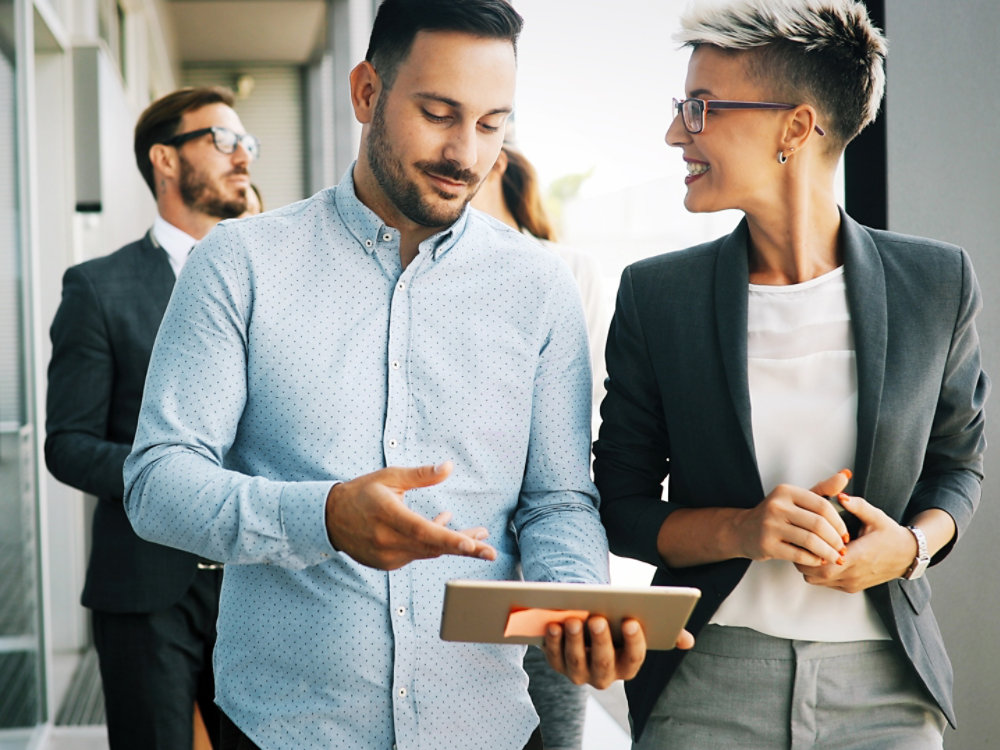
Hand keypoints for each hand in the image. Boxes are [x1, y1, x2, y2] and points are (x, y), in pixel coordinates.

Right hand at [324, 461, 496, 569]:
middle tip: (490, 552)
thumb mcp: (390, 477)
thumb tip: (448, 467)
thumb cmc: (362, 492)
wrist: (331, 518)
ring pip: (428, 552)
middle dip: (464, 548)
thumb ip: (421, 475)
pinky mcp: (388, 563)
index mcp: (387, 515)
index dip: (448, 538)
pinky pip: (418, 554)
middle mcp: (387, 540)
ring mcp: (387, 555)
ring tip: (479, 535)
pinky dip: (434, 544)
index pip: (421, 530)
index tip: (470, 544)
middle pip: (432, 547)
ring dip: (454, 545)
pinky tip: (447, 528)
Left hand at [540, 616, 692, 688]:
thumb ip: (664, 633)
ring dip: (573, 642)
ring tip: (572, 619)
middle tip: (598, 618)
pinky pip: (553, 657)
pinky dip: (551, 642)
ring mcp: (579, 672)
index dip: (634, 641)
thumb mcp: (637, 626)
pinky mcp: (557, 664)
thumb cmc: (615, 624)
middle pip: (603, 662)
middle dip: (600, 641)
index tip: (631, 620)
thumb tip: (687, 641)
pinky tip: (552, 625)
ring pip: (576, 663)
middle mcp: (604, 676)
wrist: (585, 624)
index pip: (634, 658)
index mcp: (627, 665)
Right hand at [730, 470, 851, 566]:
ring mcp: (770, 526)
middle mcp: (776, 506)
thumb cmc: (776, 514)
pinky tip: (818, 561)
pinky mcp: (766, 545)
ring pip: (810, 541)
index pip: (822, 505)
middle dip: (836, 539)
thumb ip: (822, 489)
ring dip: (828, 552)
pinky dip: (813, 560)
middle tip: (842, 548)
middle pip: (818, 524)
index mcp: (786, 491)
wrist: (743, 530)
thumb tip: (845, 475)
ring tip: (835, 557)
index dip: (839, 522)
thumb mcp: (796, 498)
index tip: (845, 534)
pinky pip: (798, 555)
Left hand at [795, 493, 916, 592]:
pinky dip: (817, 572)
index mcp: (859, 556)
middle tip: (799, 540)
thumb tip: (839, 495)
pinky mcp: (851, 587)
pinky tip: (818, 555)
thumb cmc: (890, 534)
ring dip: (808, 566)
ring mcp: (852, 583)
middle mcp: (854, 574)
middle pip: (816, 574)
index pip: (824, 562)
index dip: (810, 551)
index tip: (803, 535)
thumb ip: (857, 505)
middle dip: (803, 559)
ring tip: (807, 547)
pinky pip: (826, 583)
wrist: (908, 555)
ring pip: (817, 580)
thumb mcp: (876, 516)